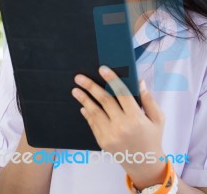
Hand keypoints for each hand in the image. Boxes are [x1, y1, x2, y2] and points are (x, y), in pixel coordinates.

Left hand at [72, 65, 166, 189]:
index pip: (122, 93)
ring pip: (94, 112)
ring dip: (84, 99)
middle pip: (104, 101)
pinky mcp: (103, 142)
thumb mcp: (158, 118)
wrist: (144, 165)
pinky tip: (83, 105)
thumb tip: (139, 81)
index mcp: (136, 117)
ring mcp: (111, 135)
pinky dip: (87, 113)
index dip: (112, 79)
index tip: (102, 69)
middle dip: (90, 87)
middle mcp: (122, 126)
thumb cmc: (152, 137)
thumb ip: (148, 99)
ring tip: (75, 90)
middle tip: (79, 77)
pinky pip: (93, 124)